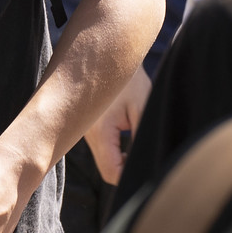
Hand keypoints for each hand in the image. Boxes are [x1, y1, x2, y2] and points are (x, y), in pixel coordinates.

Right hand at [83, 67, 151, 186]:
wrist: (107, 56)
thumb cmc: (128, 81)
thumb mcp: (141, 108)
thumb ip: (141, 139)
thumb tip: (145, 162)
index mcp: (100, 132)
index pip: (112, 172)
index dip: (129, 177)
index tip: (144, 163)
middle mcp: (88, 135)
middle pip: (106, 170)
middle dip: (125, 169)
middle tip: (141, 154)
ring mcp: (85, 132)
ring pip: (103, 160)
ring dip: (119, 159)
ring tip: (135, 143)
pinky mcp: (88, 127)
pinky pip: (101, 149)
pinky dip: (114, 150)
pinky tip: (125, 138)